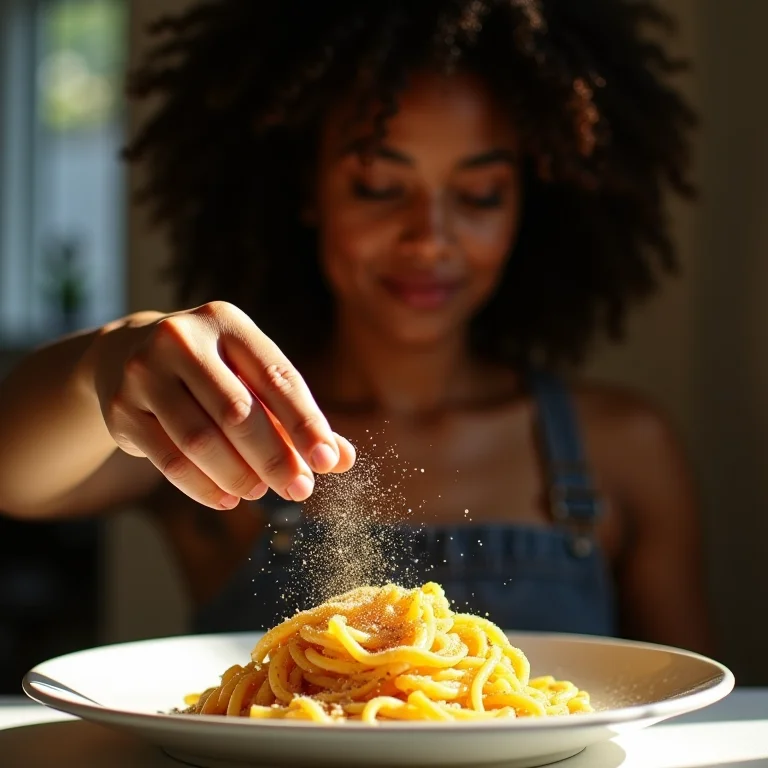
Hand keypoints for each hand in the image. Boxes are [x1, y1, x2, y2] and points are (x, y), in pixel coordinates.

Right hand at [90, 302, 354, 509]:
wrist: (125, 355)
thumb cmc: (211, 371)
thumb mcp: (252, 376)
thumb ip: (294, 414)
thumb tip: (343, 459)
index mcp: (227, 322)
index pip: (276, 376)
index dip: (305, 423)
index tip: (328, 462)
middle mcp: (182, 339)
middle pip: (236, 412)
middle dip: (274, 458)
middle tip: (299, 490)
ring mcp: (145, 372)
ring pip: (200, 439)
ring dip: (238, 475)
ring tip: (261, 493)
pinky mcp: (122, 409)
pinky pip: (168, 460)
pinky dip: (203, 487)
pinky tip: (228, 499)